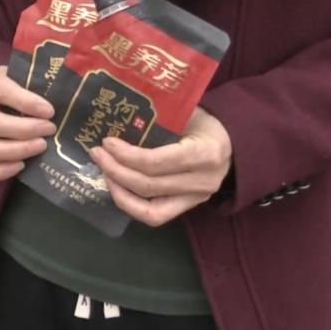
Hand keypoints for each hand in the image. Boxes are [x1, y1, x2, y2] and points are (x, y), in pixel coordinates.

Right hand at [0, 64, 55, 179]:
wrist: (0, 94)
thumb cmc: (17, 82)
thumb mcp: (23, 74)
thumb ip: (36, 83)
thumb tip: (63, 99)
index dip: (24, 102)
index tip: (49, 111)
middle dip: (22, 130)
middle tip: (49, 130)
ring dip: (13, 151)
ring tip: (40, 147)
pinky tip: (21, 166)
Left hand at [87, 106, 231, 226]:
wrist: (234, 144)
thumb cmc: (206, 123)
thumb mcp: (187, 114)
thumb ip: (159, 120)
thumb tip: (117, 118)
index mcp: (204, 153)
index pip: (157, 162)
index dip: (126, 155)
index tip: (107, 142)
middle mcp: (202, 182)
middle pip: (148, 185)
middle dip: (116, 170)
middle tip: (97, 154)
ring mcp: (196, 199)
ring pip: (149, 208)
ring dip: (120, 191)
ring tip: (104, 173)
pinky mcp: (188, 207)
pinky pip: (155, 216)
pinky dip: (131, 205)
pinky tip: (117, 188)